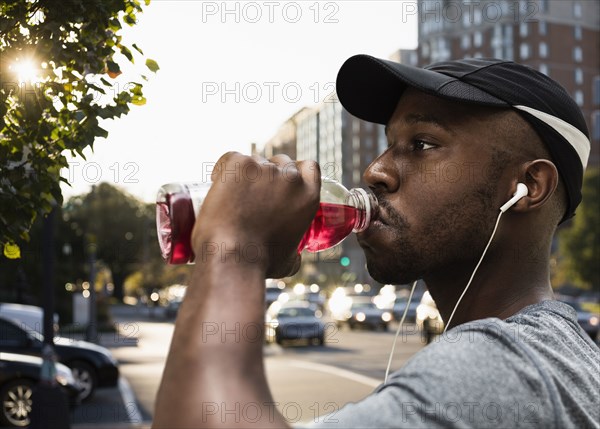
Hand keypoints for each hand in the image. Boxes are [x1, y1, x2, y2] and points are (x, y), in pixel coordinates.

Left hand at [191, 152, 320, 277]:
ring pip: (255, 161)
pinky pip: (231, 158)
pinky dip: (224, 169)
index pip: (309, 167)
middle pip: (281, 161)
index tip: (281, 183)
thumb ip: (296, 254)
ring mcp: (265, 169)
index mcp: (308, 196)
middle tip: (251, 193)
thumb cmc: (259, 263)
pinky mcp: (239, 164)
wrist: (232, 257)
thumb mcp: (289, 262)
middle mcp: (290, 178)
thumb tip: (296, 257)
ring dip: (246, 173)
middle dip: (268, 174)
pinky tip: (218, 184)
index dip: (295, 172)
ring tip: (231, 195)